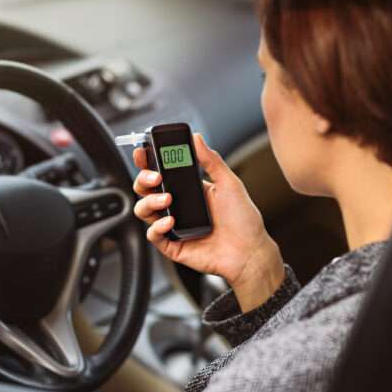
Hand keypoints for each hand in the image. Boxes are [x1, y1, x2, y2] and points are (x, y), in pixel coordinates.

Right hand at [132, 134, 284, 311]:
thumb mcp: (229, 183)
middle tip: (156, 177)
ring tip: (166, 200)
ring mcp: (172, 226)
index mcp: (187, 189)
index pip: (159, 171)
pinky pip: (152, 235)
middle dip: (143, 179)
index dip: (146, 162)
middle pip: (145, 189)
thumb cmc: (243, 220)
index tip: (142, 152)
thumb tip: (197, 138)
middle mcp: (176, 206)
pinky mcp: (172, 245)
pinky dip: (156, 227)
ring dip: (149, 201)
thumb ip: (211, 160)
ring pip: (143, 210)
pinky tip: (170, 222)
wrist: (250, 252)